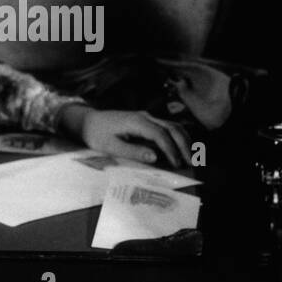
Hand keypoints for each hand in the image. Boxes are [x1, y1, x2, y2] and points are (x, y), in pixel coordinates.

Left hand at [61, 107, 191, 169]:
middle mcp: (145, 116)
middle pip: (172, 128)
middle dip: (184, 145)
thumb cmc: (96, 135)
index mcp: (137, 122)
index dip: (171, 149)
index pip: (161, 134)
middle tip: (193, 163)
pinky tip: (183, 148)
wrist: (88, 121)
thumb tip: (155, 157)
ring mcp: (147, 117)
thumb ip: (133, 151)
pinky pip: (167, 127)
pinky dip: (178, 137)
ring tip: (192, 157)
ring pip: (173, 125)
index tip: (177, 164)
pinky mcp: (147, 121)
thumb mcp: (111, 146)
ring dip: (184, 140)